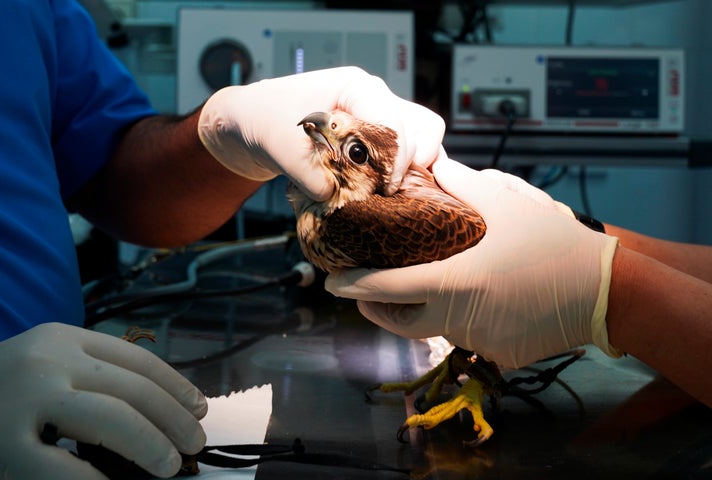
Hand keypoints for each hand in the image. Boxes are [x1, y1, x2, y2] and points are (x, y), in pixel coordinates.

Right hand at [0, 323, 206, 478]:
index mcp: (62, 339)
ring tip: (170, 465)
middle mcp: (47, 361)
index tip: (198, 407)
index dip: (175, 385)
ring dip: (150, 443)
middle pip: (132, 388)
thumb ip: (91, 379)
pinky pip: (61, 466)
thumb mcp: (45, 367)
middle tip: (194, 443)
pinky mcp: (1, 442)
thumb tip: (161, 411)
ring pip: (110, 418)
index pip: (137, 360)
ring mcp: (23, 400)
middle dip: (172, 418)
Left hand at [198, 66, 444, 200]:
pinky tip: (387, 191)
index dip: (395, 158)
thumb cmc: (266, 118)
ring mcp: (379, 118)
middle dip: (408, 164)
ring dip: (414, 168)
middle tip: (386, 192)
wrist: (254, 123)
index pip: (395, 120)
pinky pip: (409, 153)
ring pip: (423, 139)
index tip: (385, 187)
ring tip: (392, 192)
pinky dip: (405, 173)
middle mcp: (375, 100)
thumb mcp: (280, 144)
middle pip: (422, 128)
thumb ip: (307, 172)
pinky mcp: (377, 139)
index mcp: (356, 88)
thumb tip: (332, 196)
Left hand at [326, 159, 621, 367]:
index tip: (331, 282)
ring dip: (425, 309)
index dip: (354, 286)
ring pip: (435, 329)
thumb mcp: (503, 201)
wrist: (606, 289)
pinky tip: (483, 299)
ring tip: (431, 282)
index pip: (386, 288)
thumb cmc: (551, 242)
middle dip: (377, 307)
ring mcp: (478, 342)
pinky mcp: (498, 355)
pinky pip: (467, 338)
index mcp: (453, 282)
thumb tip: (431, 163)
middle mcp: (459, 319)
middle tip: (369, 291)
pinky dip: (464, 319)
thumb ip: (458, 184)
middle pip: (401, 321)